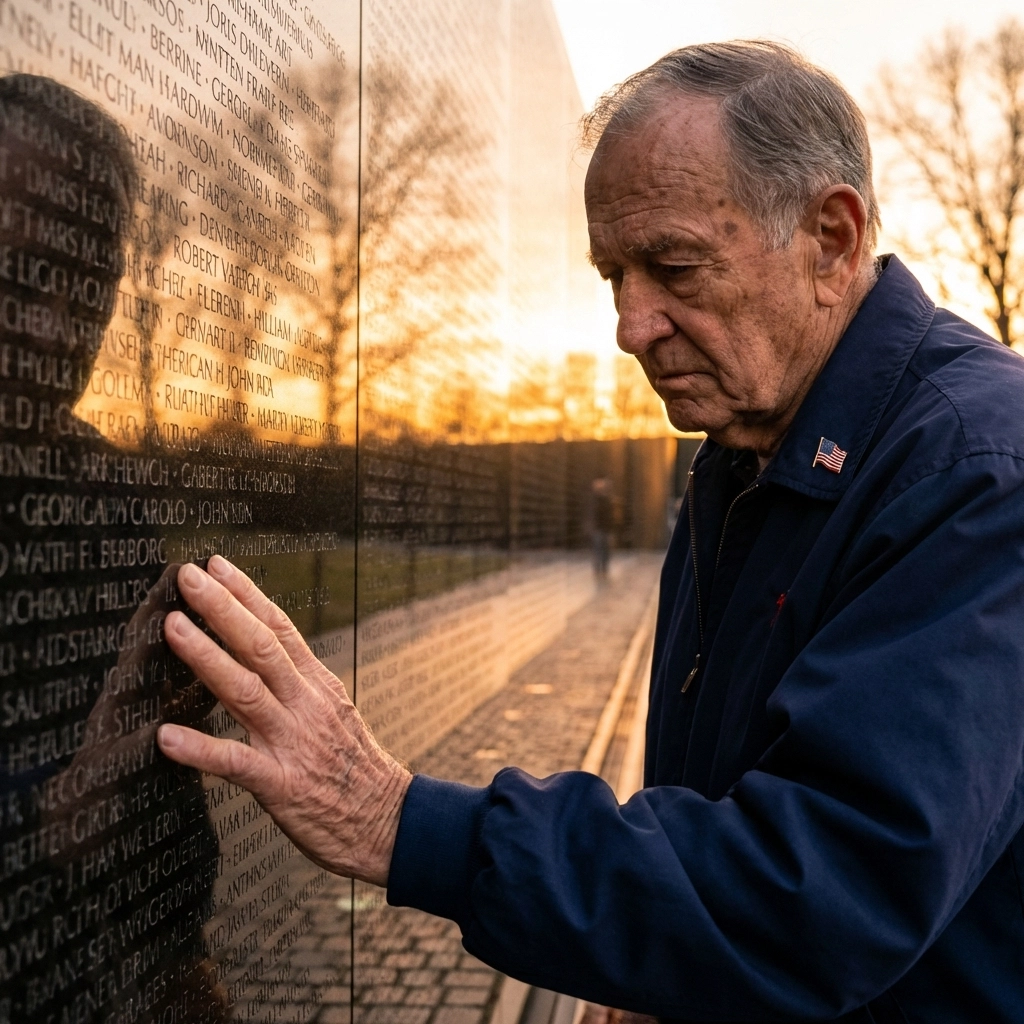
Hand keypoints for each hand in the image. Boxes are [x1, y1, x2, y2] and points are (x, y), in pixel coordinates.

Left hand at [156, 555, 411, 886]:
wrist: (389, 823)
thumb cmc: (357, 772)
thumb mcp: (335, 713)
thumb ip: (299, 686)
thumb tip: (264, 656)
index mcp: (318, 686)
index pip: (282, 628)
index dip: (248, 594)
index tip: (218, 565)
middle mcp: (306, 705)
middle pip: (262, 646)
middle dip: (223, 608)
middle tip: (188, 577)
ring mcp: (294, 743)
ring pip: (246, 690)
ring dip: (206, 657)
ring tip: (172, 628)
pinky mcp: (282, 785)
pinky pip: (236, 763)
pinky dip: (200, 748)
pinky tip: (166, 737)